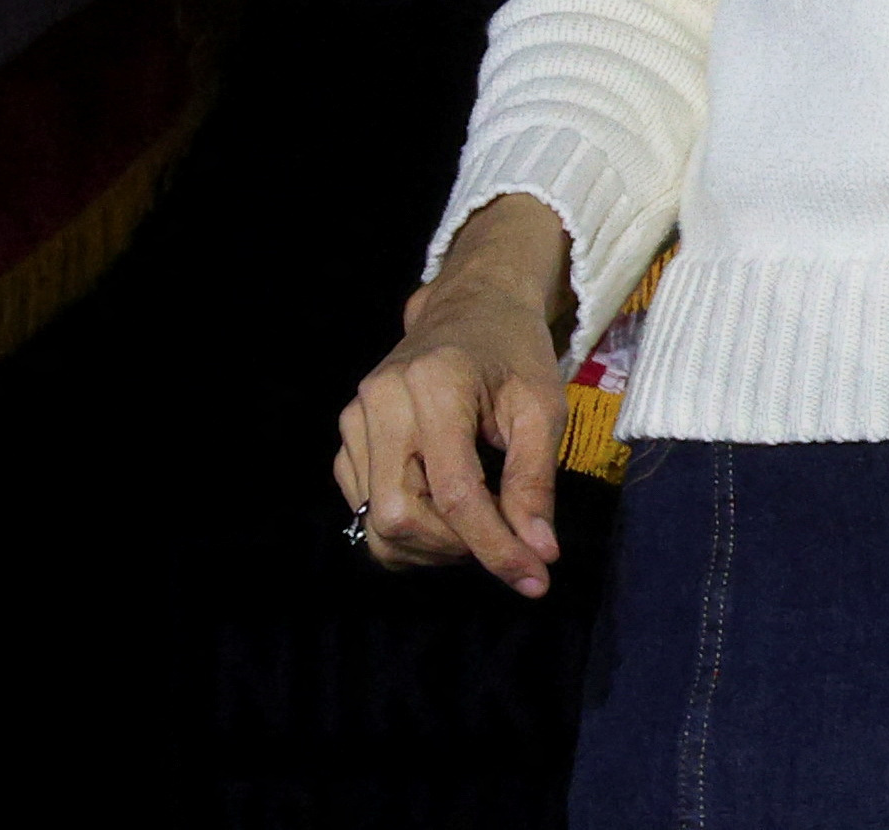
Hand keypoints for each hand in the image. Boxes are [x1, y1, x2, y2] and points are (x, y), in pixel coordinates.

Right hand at [337, 193, 572, 595]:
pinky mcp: (347, 437)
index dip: (495, 547)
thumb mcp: (542, 409)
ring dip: (432, 547)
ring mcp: (354, 419)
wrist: (470, 309)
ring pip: (377, 524)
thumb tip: (539, 555)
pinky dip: (406, 532)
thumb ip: (535, 481)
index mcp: (433, 385)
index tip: (536, 579)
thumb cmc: (513, 355)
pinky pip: (364, 511)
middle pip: (399, 517)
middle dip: (456, 549)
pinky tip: (444, 514)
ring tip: (478, 524)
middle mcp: (381, 401)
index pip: (456, 494)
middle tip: (504, 542)